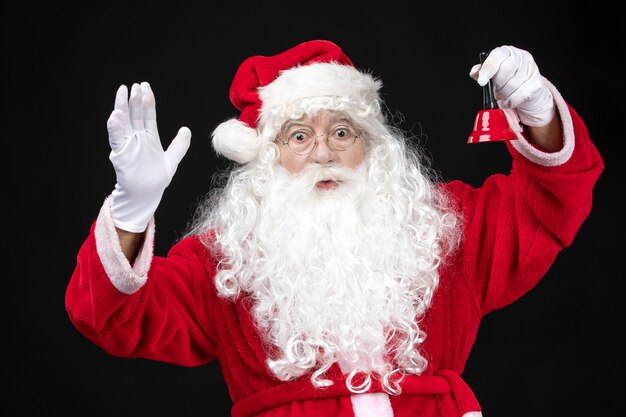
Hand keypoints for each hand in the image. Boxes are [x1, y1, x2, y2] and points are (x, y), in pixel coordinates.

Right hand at [107, 82, 190, 232]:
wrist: (147, 195)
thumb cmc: (156, 179)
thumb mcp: (172, 160)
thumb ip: (180, 145)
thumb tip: (186, 130)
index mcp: (149, 137)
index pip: (147, 115)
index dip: (147, 101)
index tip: (146, 87)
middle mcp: (137, 138)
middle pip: (135, 115)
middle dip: (135, 100)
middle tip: (135, 85)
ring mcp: (128, 144)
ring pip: (124, 122)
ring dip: (123, 107)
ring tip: (123, 92)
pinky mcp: (120, 153)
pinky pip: (117, 138)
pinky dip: (115, 126)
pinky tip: (116, 115)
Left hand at [469, 45, 554, 126]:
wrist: (526, 92)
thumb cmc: (507, 80)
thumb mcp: (492, 74)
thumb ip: (482, 72)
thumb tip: (475, 72)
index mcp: (507, 52)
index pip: (497, 56)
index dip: (488, 69)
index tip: (482, 81)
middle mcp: (521, 57)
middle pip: (505, 70)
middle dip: (497, 83)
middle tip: (496, 88)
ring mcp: (531, 69)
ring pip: (512, 85)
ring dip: (503, 94)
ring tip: (503, 93)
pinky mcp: (536, 84)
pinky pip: (519, 95)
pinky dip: (510, 101)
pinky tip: (507, 101)